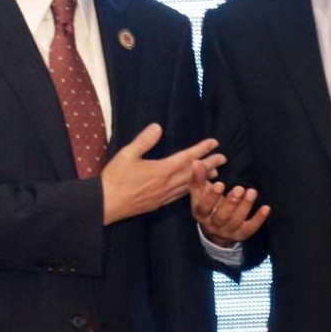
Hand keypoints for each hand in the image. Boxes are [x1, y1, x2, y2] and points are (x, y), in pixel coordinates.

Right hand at [101, 124, 224, 224]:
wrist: (105, 204)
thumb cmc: (115, 179)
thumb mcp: (126, 155)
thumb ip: (144, 141)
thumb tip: (158, 127)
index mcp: (161, 170)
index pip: (187, 157)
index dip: (202, 149)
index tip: (215, 143)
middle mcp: (167, 184)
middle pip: (193, 172)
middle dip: (210, 164)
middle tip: (224, 158)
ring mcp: (164, 195)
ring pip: (189, 185)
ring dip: (205, 178)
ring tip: (217, 174)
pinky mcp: (159, 203)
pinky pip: (181, 195)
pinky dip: (192, 190)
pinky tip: (194, 188)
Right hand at [190, 166, 270, 247]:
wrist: (213, 229)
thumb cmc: (207, 204)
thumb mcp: (200, 192)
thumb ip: (198, 178)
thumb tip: (197, 162)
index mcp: (201, 213)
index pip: (204, 207)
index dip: (212, 197)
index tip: (220, 184)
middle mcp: (212, 224)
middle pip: (221, 216)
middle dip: (231, 202)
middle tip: (239, 188)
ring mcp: (227, 231)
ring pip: (236, 221)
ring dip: (245, 207)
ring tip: (252, 192)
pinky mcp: (240, 234)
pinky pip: (250, 229)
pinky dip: (259, 219)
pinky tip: (266, 208)